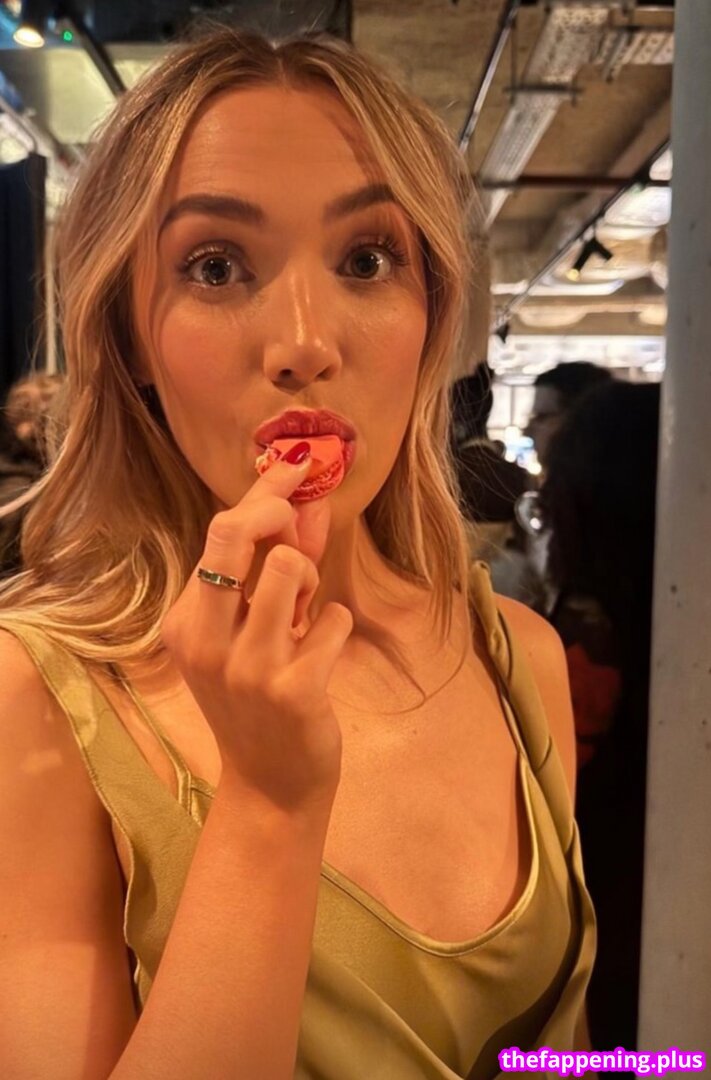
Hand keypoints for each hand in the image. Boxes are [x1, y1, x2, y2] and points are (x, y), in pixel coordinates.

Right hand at [160, 448, 352, 812]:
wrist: (270, 786)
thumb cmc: (258, 700)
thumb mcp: (253, 632)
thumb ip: (276, 566)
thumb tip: (309, 502)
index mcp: (186, 622)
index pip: (219, 533)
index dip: (263, 493)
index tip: (297, 464)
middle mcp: (205, 640)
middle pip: (235, 534)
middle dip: (277, 518)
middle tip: (296, 538)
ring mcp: (246, 667)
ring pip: (288, 567)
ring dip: (310, 581)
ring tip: (306, 615)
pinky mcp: (292, 689)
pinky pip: (332, 618)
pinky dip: (335, 625)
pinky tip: (322, 650)